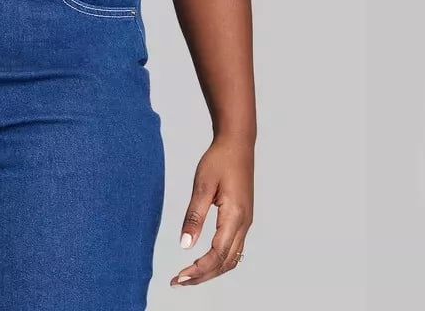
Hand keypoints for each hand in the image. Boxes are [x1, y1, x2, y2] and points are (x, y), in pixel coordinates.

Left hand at [170, 134, 253, 287]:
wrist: (237, 143)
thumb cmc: (219, 160)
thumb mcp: (202, 185)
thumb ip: (194, 215)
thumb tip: (184, 245)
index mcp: (235, 216)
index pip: (217, 254)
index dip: (199, 270)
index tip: (179, 278)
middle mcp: (244, 224)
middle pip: (226, 263)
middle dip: (203, 276)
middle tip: (179, 282)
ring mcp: (246, 222)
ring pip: (231, 258)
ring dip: (211, 270)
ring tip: (188, 276)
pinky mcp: (243, 219)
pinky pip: (233, 249)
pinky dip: (218, 260)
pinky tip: (203, 260)